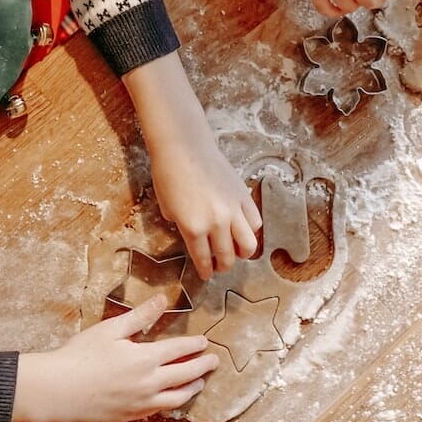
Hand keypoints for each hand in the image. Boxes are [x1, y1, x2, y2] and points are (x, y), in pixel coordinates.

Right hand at [12, 297, 218, 421]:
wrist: (57, 391)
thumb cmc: (80, 356)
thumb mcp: (111, 329)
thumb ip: (140, 316)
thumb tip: (162, 299)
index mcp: (145, 358)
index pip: (179, 350)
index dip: (194, 345)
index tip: (204, 341)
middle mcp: (148, 383)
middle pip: (185, 375)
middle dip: (202, 367)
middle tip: (213, 361)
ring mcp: (140, 403)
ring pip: (176, 398)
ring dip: (191, 388)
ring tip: (199, 382)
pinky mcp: (129, 416)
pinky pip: (159, 410)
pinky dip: (172, 402)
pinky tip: (171, 397)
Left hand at [121, 53, 262, 280]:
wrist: (184, 147)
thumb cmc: (168, 174)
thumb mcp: (167, 208)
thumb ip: (181, 227)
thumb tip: (193, 235)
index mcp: (193, 227)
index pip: (203, 259)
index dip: (205, 271)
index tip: (206, 274)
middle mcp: (216, 222)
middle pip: (227, 256)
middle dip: (223, 266)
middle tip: (219, 266)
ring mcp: (233, 210)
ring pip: (248, 245)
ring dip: (242, 253)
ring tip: (236, 251)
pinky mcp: (243, 196)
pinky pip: (255, 222)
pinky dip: (251, 230)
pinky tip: (242, 229)